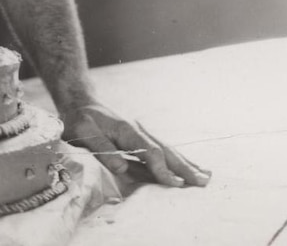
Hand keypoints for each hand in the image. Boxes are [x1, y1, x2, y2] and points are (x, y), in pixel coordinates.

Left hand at [63, 103, 209, 187]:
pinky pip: (162, 150)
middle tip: (202, 182)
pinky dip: (177, 159)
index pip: (150, 152)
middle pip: (165, 150)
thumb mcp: (84, 132)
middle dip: (184, 167)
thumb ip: (102, 149)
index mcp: (127, 130)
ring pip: (168, 150)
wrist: (81, 102)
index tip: (174, 184)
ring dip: (186, 163)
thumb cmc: (80, 119)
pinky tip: (189, 166)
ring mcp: (141, 133)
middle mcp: (138, 131)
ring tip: (206, 175)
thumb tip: (122, 169)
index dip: (162, 169)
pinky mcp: (140, 138)